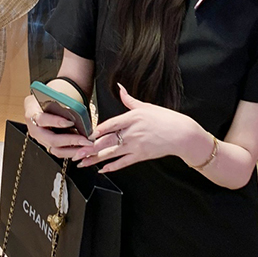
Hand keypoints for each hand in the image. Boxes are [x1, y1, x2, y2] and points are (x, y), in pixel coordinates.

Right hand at [24, 93, 85, 156]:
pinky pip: (59, 152)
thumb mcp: (49, 95)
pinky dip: (72, 151)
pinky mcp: (48, 145)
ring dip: (73, 150)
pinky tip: (82, 149)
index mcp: (32, 114)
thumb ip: (59, 100)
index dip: (56, 121)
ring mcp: (41, 139)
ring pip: (56, 150)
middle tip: (85, 139)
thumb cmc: (45, 99)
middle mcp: (34, 129)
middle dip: (70, 140)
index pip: (42, 119)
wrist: (39, 105)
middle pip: (51, 139)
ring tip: (87, 146)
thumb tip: (75, 106)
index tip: (70, 122)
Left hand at [69, 84, 197, 172]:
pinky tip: (102, 169)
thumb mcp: (146, 106)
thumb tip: (120, 87)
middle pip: (106, 141)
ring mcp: (136, 145)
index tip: (85, 135)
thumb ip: (129, 99)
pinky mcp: (141, 156)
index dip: (96, 131)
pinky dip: (112, 167)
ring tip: (82, 163)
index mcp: (132, 118)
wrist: (182, 134)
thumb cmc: (165, 118)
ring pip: (111, 154)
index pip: (109, 124)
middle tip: (75, 153)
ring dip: (95, 159)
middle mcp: (131, 132)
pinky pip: (123, 163)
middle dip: (89, 148)